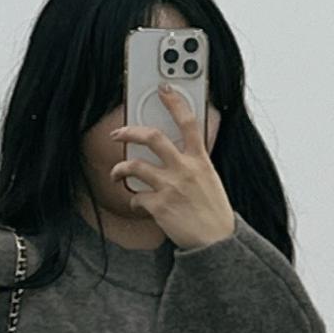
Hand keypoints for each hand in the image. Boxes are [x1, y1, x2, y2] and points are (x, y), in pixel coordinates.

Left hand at [110, 85, 236, 250]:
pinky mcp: (159, 205)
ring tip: (116, 173)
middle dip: (130, 131)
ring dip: (120, 168)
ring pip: (134, 166)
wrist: (216, 243)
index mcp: (200, 160)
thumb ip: (194, 165)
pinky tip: (138, 204)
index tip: (165, 89)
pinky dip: (134, 201)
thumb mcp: (210, 181)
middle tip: (118, 133)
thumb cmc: (214, 214)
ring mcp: (170, 186)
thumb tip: (179, 157)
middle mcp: (184, 169)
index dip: (176, 102)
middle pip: (153, 138)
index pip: (189, 122)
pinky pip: (136, 197)